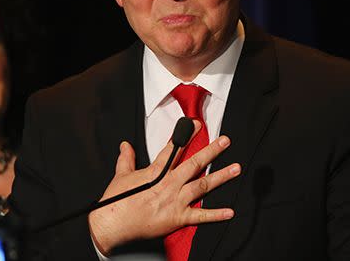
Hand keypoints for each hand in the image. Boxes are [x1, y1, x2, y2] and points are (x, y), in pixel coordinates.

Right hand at [88, 121, 240, 255]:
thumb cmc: (116, 202)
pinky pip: (200, 216)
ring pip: (202, 185)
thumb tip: (125, 146)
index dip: (186, 135)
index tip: (196, 124)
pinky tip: (230, 211)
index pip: (174, 148)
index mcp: (156, 172)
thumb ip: (126, 159)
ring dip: (221, 176)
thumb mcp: (121, 175)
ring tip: (236, 168)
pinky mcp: (177, 218)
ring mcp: (175, 201)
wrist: (112, 225)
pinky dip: (216, 215)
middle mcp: (169, 184)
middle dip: (212, 151)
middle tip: (225, 141)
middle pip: (194, 163)